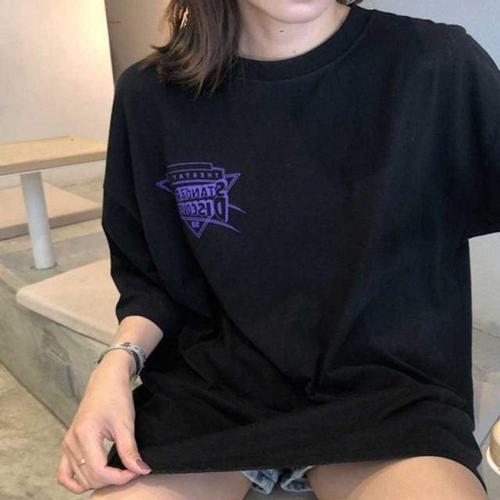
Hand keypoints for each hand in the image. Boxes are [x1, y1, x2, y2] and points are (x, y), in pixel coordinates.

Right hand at [56, 350, 152, 493]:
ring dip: (97, 481)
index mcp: (84, 435)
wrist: (107, 379)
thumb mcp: (126, 423)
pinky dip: (78, 481)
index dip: (119, 478)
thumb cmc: (116, 396)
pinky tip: (96, 476)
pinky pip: (65, 474)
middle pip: (88, 478)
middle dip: (111, 480)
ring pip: (77, 479)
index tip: (135, 471)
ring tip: (116, 471)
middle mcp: (71, 442)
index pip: (99, 472)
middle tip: (129, 469)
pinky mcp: (68, 444)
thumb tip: (141, 471)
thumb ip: (130, 450)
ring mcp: (67, 444)